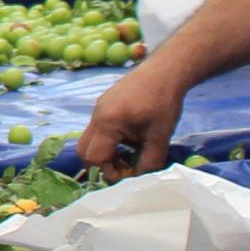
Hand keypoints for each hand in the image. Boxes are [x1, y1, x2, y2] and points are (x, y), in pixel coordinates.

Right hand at [77, 59, 190, 173]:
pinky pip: (99, 127)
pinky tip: (131, 137)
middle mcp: (96, 116)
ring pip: (91, 139)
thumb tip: (142, 179)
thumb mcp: (160, 136)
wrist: (165, 70)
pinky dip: (109, 139)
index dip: (110, 172)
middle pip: (84, 150)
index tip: (129, 175)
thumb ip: (150, 161)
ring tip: (129, 153)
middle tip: (123, 168)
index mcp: (107, 123)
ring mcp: (98, 108)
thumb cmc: (163, 102)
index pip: (94, 157)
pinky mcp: (105, 104)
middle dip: (100, 164)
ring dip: (106, 151)